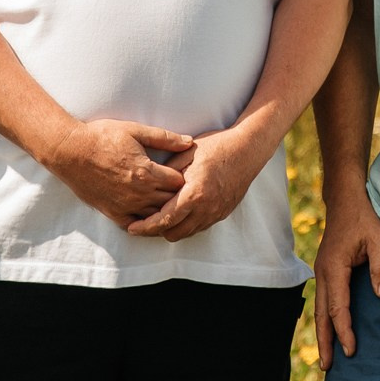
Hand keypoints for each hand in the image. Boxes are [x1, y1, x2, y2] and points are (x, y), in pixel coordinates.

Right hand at [46, 118, 197, 228]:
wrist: (70, 152)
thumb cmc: (101, 137)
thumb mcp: (135, 131)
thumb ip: (164, 138)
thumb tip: (189, 142)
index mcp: (147, 172)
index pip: (180, 182)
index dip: (185, 176)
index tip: (185, 171)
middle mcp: (139, 194)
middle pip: (171, 201)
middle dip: (179, 194)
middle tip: (183, 188)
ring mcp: (126, 206)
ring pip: (156, 216)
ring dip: (164, 209)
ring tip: (169, 201)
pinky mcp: (113, 213)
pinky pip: (135, 226)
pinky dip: (145, 222)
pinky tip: (149, 215)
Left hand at [126, 128, 270, 241]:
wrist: (248, 149)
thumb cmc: (217, 146)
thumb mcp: (187, 153)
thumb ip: (167, 172)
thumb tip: (149, 183)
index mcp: (194, 194)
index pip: (164, 220)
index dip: (145, 227)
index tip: (132, 228)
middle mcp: (205, 208)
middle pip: (173, 233)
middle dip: (156, 231)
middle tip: (143, 222)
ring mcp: (216, 213)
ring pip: (187, 233)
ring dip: (172, 229)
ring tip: (159, 218)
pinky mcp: (222, 213)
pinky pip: (199, 227)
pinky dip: (187, 224)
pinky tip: (180, 212)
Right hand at [311, 189, 379, 360]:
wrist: (346, 198)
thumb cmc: (364, 217)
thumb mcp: (379, 239)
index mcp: (335, 267)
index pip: (338, 307)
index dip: (344, 330)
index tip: (350, 351)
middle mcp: (323, 272)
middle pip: (321, 313)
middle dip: (325, 341)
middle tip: (327, 368)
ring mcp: (322, 271)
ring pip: (319, 308)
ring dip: (323, 332)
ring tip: (326, 357)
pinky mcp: (326, 269)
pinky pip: (323, 298)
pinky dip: (325, 317)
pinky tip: (330, 328)